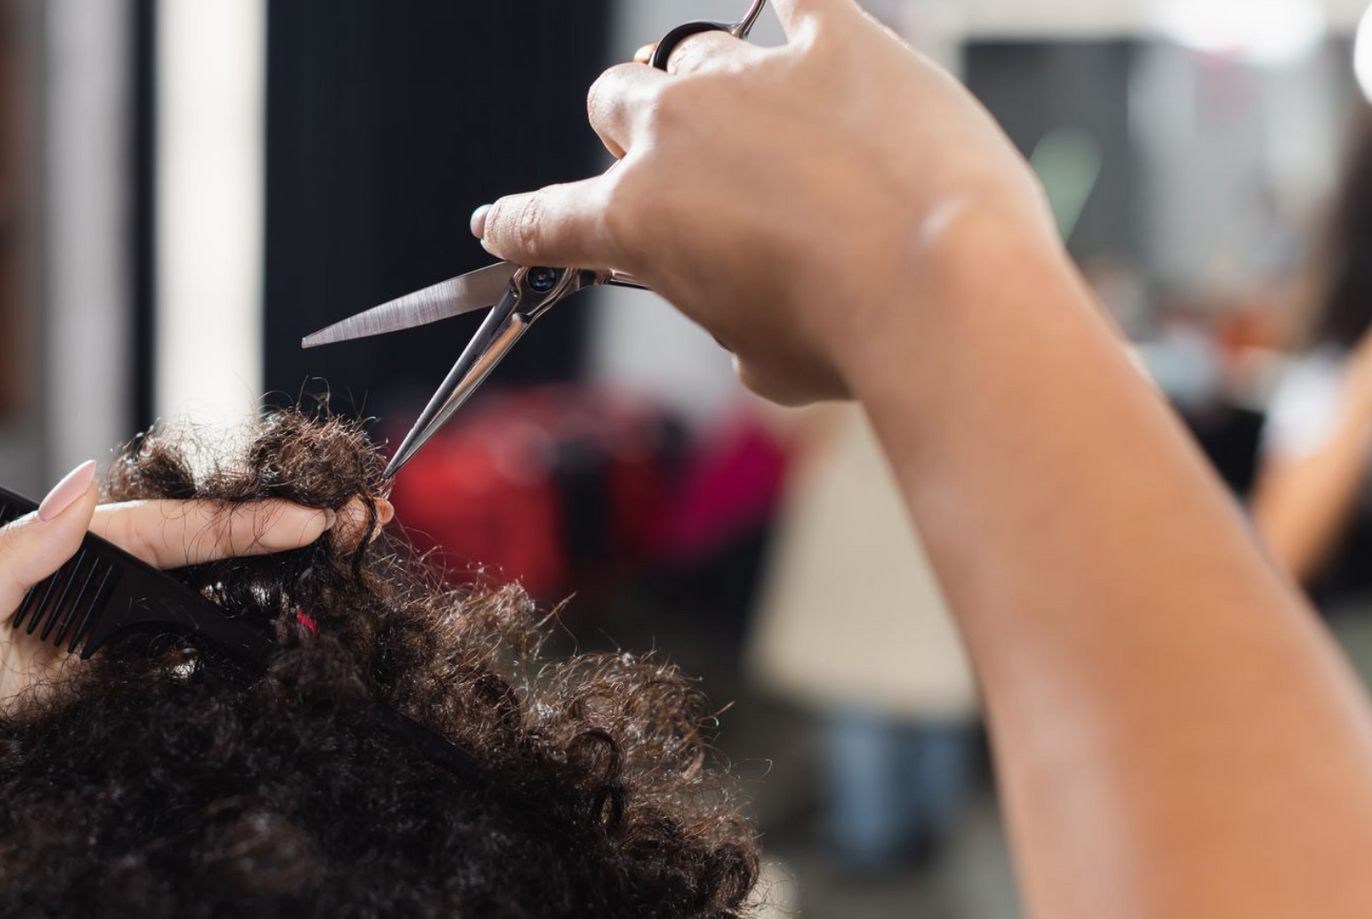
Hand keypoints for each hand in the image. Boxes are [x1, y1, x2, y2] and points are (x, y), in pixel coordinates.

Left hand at [0, 461, 369, 749]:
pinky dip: (238, 673)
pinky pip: (188, 691)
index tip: (295, 519)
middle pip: (187, 566)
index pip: (149, 533)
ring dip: (264, 600)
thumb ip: (4, 558)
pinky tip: (286, 664)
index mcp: (40, 575)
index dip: (225, 522)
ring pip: (197, 622)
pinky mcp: (118, 726)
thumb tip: (80, 484)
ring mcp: (102, 672)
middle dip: (264, 545)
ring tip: (337, 581)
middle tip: (345, 529)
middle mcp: (79, 614)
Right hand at [472, 0, 1052, 404]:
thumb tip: (753, 298)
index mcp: (635, 222)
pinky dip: (791, 9)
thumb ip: (726, 311)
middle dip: (633, 132)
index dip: (519, 222)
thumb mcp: (758, 358)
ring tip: (765, 123)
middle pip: (615, 100)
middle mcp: (676, 133)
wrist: (943, 287)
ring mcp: (754, 77)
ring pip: (694, 54)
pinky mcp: (839, 41)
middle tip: (674, 166)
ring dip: (714, 87)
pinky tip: (801, 23)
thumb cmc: (853, 338)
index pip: (546, 217)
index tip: (501, 224)